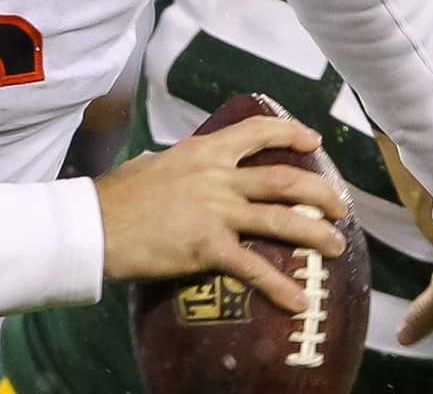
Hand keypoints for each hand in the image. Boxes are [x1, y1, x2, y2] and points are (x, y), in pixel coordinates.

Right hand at [96, 115, 350, 313]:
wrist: (92, 225)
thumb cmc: (115, 198)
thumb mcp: (153, 164)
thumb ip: (180, 164)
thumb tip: (184, 163)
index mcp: (203, 152)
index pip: (256, 132)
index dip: (290, 132)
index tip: (313, 138)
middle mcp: (215, 176)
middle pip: (283, 178)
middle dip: (318, 191)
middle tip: (340, 205)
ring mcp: (214, 210)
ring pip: (279, 218)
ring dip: (314, 233)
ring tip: (336, 246)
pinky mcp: (207, 246)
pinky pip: (252, 268)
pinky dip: (280, 286)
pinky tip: (299, 301)